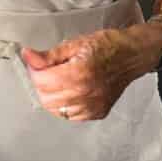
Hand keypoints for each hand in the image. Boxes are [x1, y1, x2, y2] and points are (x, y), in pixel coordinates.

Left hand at [21, 22, 161, 120]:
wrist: (133, 55)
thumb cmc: (108, 46)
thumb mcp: (76, 44)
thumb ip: (50, 55)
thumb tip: (29, 56)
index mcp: (79, 73)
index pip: (42, 81)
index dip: (34, 70)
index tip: (35, 63)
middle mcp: (86, 93)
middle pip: (46, 98)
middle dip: (40, 84)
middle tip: (45, 71)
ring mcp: (93, 106)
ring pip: (56, 110)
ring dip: (50, 96)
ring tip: (57, 81)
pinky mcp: (98, 112)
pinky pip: (71, 116)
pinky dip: (65, 106)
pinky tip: (69, 92)